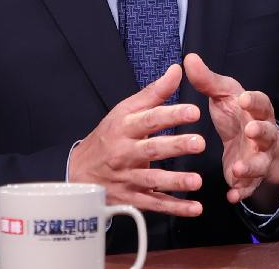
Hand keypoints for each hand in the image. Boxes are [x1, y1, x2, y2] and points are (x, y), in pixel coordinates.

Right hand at [68, 63, 206, 216]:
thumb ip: (154, 93)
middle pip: (151, 149)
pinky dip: (175, 208)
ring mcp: (127, 177)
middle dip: (175, 146)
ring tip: (196, 181)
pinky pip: (154, 204)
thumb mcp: (125, 111)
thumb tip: (177, 70)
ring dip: (175, 181)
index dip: (171, 115)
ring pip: (152, 180)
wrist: (78, 172)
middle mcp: (124, 152)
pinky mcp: (131, 198)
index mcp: (124, 127)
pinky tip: (194, 208)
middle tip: (199, 143)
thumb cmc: (107, 137)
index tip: (193, 111)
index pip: (149, 119)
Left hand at [183, 52, 278, 208]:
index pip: (262, 103)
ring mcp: (259, 157)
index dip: (255, 101)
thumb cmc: (237, 113)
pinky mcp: (250, 177)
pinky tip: (231, 195)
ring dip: (250, 167)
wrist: (248, 141)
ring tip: (237, 169)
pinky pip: (249, 186)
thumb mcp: (224, 95)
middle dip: (261, 133)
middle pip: (269, 133)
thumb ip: (207, 80)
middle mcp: (264, 134)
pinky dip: (242, 191)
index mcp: (257, 111)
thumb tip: (188, 58)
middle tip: (250, 131)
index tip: (244, 99)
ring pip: (260, 163)